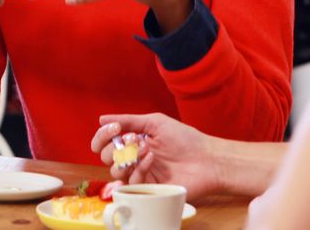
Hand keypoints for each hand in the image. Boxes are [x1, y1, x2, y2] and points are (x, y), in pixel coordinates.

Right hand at [91, 114, 220, 199]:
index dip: (102, 136)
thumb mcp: (155, 123)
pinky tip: (152, 160)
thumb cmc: (185, 139)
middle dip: (114, 148)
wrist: (207, 160)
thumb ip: (129, 120)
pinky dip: (139, 169)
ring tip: (146, 150)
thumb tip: (102, 119)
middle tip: (132, 141)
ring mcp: (139, 174)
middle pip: (104, 157)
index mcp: (132, 141)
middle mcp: (133, 158)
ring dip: (127, 159)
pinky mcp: (147, 189)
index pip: (104, 142)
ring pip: (114, 172)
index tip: (114, 130)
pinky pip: (131, 182)